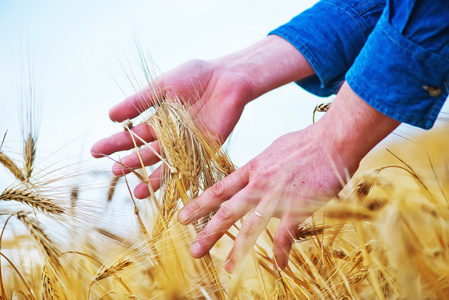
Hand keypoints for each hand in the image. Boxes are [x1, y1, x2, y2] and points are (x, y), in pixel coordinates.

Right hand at [91, 59, 253, 196]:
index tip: (96, 151)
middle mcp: (171, 136)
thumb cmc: (195, 76)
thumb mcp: (162, 86)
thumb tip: (110, 116)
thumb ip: (139, 101)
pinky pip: (190, 167)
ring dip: (152, 178)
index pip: (133, 135)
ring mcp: (187, 145)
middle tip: (114, 170)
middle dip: (130, 162)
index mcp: (158, 120)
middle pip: (147, 153)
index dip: (115, 143)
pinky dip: (179, 180)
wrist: (228, 77)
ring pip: (166, 165)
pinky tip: (169, 190)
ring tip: (138, 191)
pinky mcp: (204, 150)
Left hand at [177, 82, 400, 271]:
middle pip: (227, 211)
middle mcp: (259, 185)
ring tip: (227, 267)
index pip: (220, 189)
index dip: (199, 204)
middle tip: (194, 249)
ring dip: (238, 249)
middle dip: (209, 231)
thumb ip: (261, 165)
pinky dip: (282, 252)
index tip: (183, 217)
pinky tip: (279, 265)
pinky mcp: (297, 207)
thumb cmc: (306, 142)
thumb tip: (254, 172)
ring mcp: (276, 197)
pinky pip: (286, 235)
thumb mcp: (274, 149)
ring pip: (251, 227)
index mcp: (253, 169)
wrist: (331, 140)